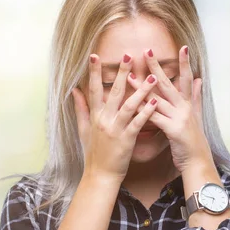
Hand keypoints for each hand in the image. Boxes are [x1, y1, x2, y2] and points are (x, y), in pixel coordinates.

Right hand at [71, 53, 158, 181]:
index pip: (94, 89)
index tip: (95, 55)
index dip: (94, 72)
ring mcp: (115, 129)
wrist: (100, 175)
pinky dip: (146, 111)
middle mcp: (104, 119)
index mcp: (95, 115)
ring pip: (129, 105)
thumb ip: (80, 108)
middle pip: (114, 92)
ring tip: (152, 77)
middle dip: (122, 73)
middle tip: (130, 55)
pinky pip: (138, 122)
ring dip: (141, 90)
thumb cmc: (94, 153)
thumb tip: (74, 90)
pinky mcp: (126, 139)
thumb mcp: (83, 129)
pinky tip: (155, 101)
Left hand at [128, 46, 211, 172]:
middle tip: (147, 51)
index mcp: (188, 104)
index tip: (182, 47)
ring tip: (129, 76)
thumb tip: (199, 79)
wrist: (198, 162)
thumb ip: (196, 97)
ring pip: (158, 98)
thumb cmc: (193, 141)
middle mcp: (184, 108)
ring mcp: (180, 118)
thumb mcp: (197, 116)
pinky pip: (155, 118)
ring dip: (142, 87)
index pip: (187, 79)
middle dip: (157, 67)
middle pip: (169, 83)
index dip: (185, 63)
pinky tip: (131, 105)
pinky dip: (143, 111)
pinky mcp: (174, 130)